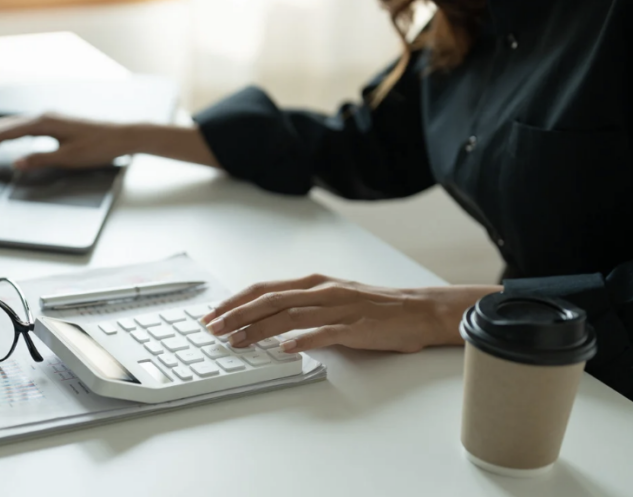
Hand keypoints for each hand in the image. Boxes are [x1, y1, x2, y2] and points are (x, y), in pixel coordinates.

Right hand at [0, 114, 219, 169]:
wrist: (122, 136)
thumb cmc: (99, 148)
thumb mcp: (69, 158)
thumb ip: (40, 160)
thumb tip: (15, 163)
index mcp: (43, 123)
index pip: (4, 134)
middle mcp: (42, 116)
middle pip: (2, 128)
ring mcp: (47, 118)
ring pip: (10, 126)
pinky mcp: (53, 123)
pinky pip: (20, 128)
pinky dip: (4, 136)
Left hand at [201, 275, 501, 353]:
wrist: (419, 310)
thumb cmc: (374, 307)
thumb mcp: (332, 299)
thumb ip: (302, 306)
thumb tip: (267, 321)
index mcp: (313, 283)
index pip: (264, 289)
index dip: (236, 301)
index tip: (213, 314)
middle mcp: (322, 291)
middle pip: (270, 300)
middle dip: (237, 314)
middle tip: (213, 329)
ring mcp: (338, 308)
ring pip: (290, 316)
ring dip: (259, 330)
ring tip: (237, 341)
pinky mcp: (356, 327)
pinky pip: (325, 333)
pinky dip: (303, 341)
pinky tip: (285, 349)